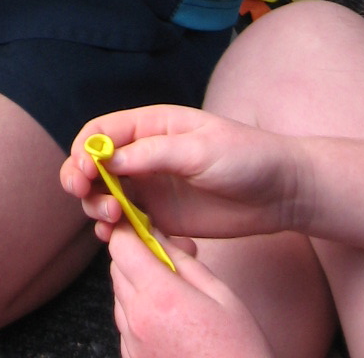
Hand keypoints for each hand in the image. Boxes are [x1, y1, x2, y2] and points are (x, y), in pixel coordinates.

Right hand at [61, 107, 300, 243]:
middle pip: (95, 164)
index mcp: (151, 126)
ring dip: (97, 205)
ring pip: (106, 194)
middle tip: (84, 195)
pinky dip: (115, 229)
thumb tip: (107, 159)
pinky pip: (127, 223)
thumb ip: (154, 154)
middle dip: (81, 178)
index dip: (83, 149)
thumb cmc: (246, 157)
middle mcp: (144, 155)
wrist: (282, 192)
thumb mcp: (200, 149)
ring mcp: (152, 187)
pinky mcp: (163, 218)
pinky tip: (116, 236)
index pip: (101, 131)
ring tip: (111, 218)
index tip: (82, 171)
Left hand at [108, 228, 275, 357]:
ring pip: (120, 297)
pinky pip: (126, 326)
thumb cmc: (239, 350)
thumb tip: (157, 234)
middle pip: (117, 269)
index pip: (121, 245)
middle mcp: (136, 320)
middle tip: (167, 260)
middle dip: (136, 257)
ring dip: (136, 286)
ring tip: (173, 296)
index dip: (129, 230)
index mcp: (158, 296)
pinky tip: (168, 321)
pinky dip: (138, 315)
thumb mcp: (221, 295)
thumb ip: (183, 260)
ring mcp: (132, 345)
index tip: (142, 225)